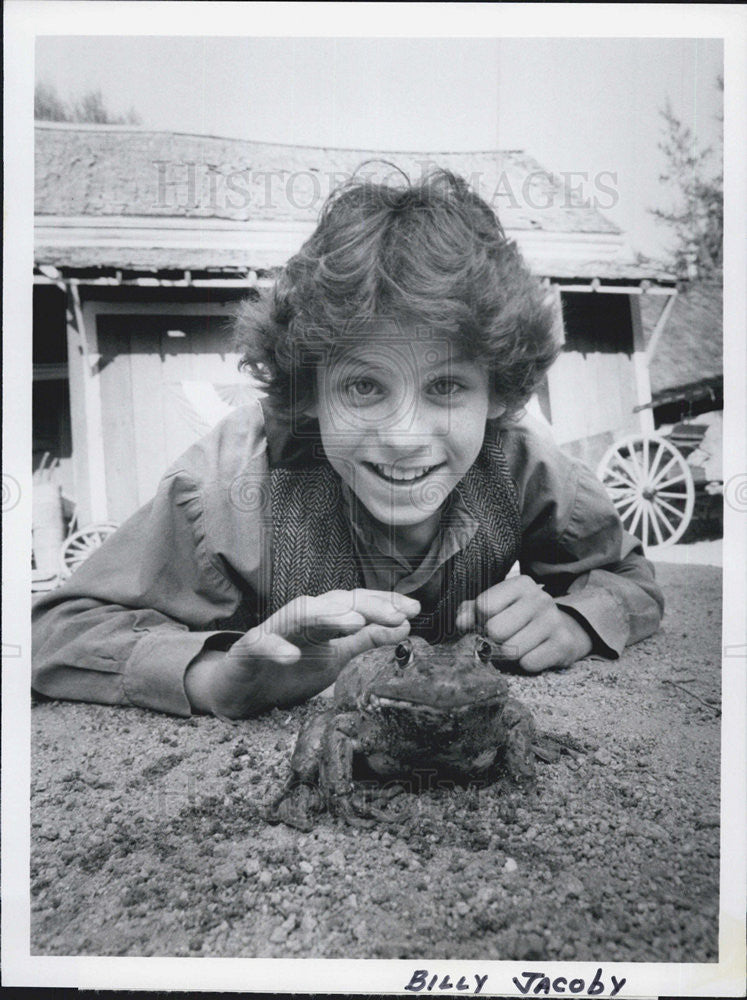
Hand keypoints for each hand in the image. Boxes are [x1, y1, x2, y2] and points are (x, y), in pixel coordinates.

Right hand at [185, 589, 419, 717]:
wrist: (241, 688)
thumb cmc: (289, 667)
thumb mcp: (336, 656)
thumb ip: (366, 640)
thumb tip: (404, 625)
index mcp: (324, 618)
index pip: (357, 602)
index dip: (385, 603)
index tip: (415, 609)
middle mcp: (301, 617)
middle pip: (335, 603)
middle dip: (367, 607)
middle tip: (396, 615)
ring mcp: (274, 630)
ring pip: (301, 615)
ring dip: (328, 616)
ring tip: (354, 623)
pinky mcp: (249, 649)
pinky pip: (262, 644)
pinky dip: (277, 648)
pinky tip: (292, 656)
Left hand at [455, 575, 592, 672]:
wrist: (562, 629)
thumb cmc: (519, 617)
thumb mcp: (495, 607)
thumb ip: (471, 611)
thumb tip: (461, 623)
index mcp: (521, 584)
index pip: (484, 606)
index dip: (480, 620)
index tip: (488, 622)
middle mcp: (540, 598)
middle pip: (495, 630)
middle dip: (494, 639)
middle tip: (502, 638)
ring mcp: (554, 621)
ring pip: (511, 649)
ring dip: (509, 654)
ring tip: (518, 645)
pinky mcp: (563, 644)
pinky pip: (529, 663)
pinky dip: (526, 663)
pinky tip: (533, 653)